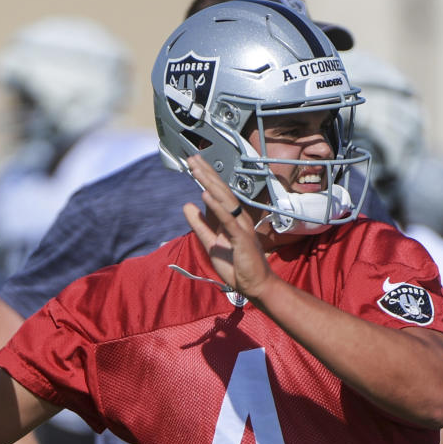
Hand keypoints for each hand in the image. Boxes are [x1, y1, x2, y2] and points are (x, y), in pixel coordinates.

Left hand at [182, 155, 275, 298]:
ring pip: (224, 200)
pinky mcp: (242, 238)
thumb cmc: (237, 266)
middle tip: (193, 158)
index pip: (218, 194)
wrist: (255, 286)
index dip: (206, 178)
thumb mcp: (211, 243)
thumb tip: (186, 206)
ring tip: (197, 169)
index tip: (194, 164)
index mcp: (231, 220)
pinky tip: (206, 194)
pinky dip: (216, 206)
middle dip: (206, 174)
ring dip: (210, 183)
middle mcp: (238, 219)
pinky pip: (227, 220)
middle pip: (221, 191)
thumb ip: (199, 225)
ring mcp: (241, 227)